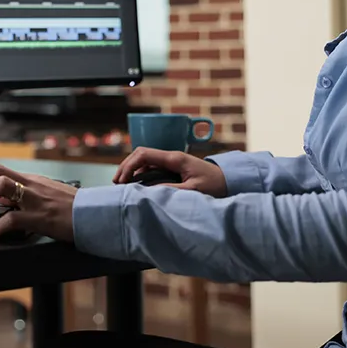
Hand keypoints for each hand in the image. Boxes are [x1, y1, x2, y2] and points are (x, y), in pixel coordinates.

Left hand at [0, 162, 78, 242]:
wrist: (95, 215)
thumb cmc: (72, 208)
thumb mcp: (44, 195)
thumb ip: (22, 194)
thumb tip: (0, 199)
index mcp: (30, 180)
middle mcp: (30, 185)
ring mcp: (35, 199)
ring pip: (0, 187)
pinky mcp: (40, 217)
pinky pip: (12, 218)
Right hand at [113, 147, 227, 197]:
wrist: (230, 180)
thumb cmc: (215, 184)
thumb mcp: (193, 190)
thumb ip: (171, 191)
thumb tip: (148, 192)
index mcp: (174, 158)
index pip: (144, 154)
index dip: (129, 166)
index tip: (121, 181)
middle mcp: (171, 157)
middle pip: (140, 155)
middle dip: (126, 167)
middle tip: (116, 183)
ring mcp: (171, 162)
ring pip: (144, 161)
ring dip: (132, 171)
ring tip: (122, 185)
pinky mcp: (173, 168)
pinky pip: (152, 168)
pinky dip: (140, 174)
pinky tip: (136, 185)